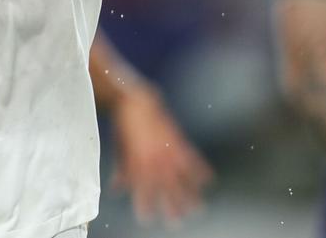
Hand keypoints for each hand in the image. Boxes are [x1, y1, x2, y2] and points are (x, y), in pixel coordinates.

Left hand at [109, 83, 212, 225]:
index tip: (146, 219)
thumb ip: (122, 172)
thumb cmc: (125, 128)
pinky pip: (191, 158)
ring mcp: (167, 152)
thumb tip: (117, 189)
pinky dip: (200, 170)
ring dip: (191, 195)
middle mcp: (154, 160)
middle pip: (165, 189)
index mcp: (137, 164)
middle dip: (171, 207)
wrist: (135, 104)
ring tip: (198, 209)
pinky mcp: (177, 141)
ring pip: (182, 178)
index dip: (144, 206)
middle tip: (176, 222)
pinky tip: (208, 181)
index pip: (142, 190)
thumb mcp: (120, 152)